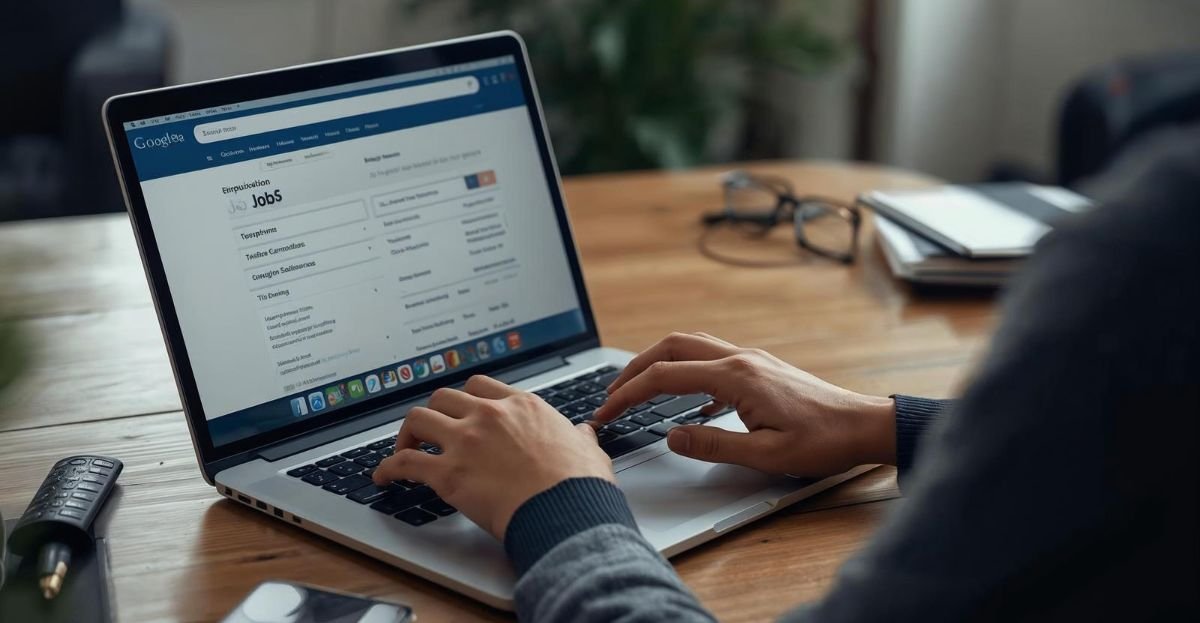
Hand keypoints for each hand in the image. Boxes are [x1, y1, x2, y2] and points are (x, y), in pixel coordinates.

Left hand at [372, 375, 613, 539]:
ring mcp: (465, 442)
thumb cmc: (579, 483)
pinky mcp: (448, 474)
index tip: (461, 410)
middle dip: (435, 412)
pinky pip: (404, 462)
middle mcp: (489, 416)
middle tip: (432, 430)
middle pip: (444, 397)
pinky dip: (388, 468)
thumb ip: (580, 437)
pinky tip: (383, 477)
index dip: (466, 398)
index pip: (481, 386)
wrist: (566, 509)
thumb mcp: (588, 449)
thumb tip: (583, 434)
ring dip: (407, 433)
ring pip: (418, 419)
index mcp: (521, 406)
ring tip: (405, 447)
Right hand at [594, 332, 895, 476]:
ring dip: (658, 363)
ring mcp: (751, 359)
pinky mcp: (760, 367)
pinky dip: (686, 371)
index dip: (628, 393)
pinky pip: (710, 358)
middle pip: (671, 347)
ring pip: (690, 346)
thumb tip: (671, 437)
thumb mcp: (764, 455)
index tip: (607, 410)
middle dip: (634, 368)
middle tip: (612, 393)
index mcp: (735, 377)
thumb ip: (712, 445)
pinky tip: (688, 402)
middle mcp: (740, 359)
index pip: (665, 377)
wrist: (863, 425)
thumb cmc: (822, 441)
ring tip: (637, 389)